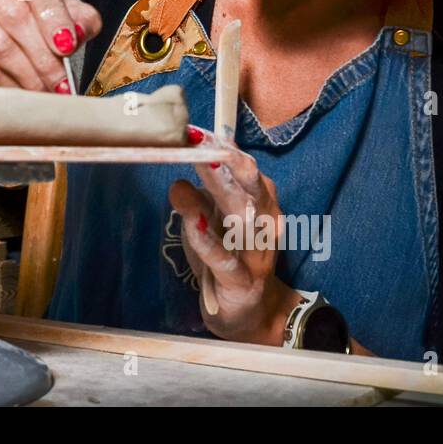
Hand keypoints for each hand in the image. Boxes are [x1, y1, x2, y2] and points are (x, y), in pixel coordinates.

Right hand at [0, 0, 101, 89]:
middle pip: (12, 11)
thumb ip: (75, 13)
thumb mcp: (49, 5)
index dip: (53, 13)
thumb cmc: (10, 12)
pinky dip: (3, 84)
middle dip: (42, 52)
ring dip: (26, 73)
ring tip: (45, 89)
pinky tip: (19, 91)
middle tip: (60, 80)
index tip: (68, 45)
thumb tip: (78, 29)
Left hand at [167, 140, 300, 345]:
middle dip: (225, 160)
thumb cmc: (227, 257)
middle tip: (198, 140)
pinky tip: (192, 225)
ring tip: (197, 168)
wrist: (245, 313)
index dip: (220, 147)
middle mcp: (264, 223)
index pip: (244, 168)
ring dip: (219, 191)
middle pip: (250, 185)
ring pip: (242, 218)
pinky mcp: (242, 282)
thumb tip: (178, 177)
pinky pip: (226, 260)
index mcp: (260, 202)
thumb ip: (196, 199)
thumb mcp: (208, 222)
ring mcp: (257, 253)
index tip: (194, 130)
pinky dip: (209, 242)